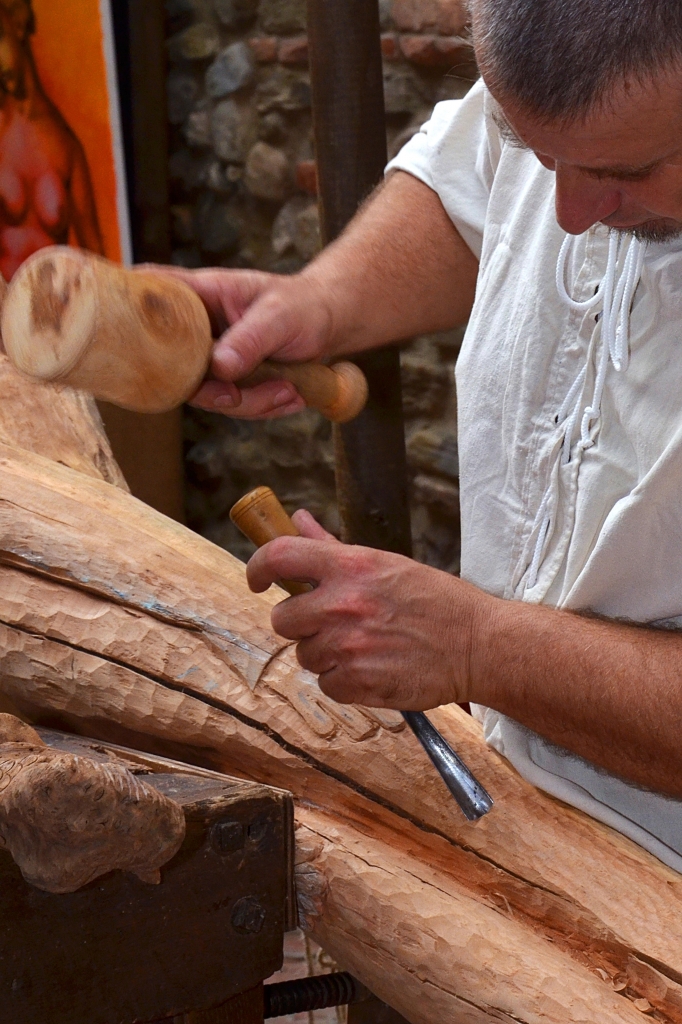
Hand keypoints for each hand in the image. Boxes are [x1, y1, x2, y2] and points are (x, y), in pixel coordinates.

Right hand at [141, 267, 333, 418]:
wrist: (328, 323)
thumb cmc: (301, 305)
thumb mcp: (279, 316)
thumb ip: (250, 339)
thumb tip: (219, 368)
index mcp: (199, 295)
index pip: (150, 294)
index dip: (129, 313)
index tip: (124, 334)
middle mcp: (197, 328)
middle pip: (174, 367)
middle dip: (211, 391)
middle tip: (238, 395)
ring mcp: (209, 357)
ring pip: (208, 395)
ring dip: (252, 402)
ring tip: (289, 389)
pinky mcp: (227, 381)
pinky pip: (235, 405)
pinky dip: (265, 407)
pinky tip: (292, 394)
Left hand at [246, 510, 491, 708]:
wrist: (478, 644)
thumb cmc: (435, 600)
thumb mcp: (385, 564)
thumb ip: (334, 548)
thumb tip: (299, 520)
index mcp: (350, 566)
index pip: (279, 556)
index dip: (257, 568)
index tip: (256, 579)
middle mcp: (343, 604)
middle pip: (282, 619)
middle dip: (301, 623)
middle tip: (332, 622)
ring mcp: (348, 646)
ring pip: (304, 655)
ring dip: (325, 653)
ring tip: (363, 645)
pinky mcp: (357, 683)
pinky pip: (326, 685)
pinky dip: (343, 681)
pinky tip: (371, 667)